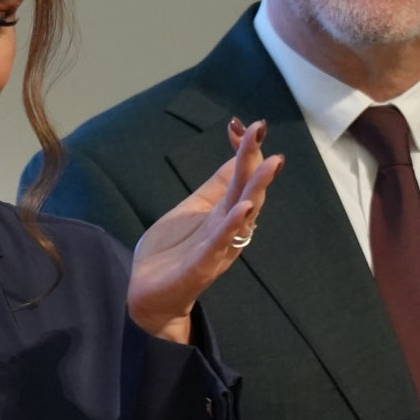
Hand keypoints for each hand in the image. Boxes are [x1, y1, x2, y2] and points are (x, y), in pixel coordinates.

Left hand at [128, 117, 283, 342]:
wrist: (150, 295)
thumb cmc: (172, 252)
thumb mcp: (193, 209)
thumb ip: (216, 185)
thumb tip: (237, 153)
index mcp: (223, 213)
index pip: (239, 177)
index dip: (243, 150)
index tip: (245, 124)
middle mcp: (227, 229)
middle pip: (246, 190)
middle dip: (255, 160)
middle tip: (262, 129)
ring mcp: (216, 248)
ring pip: (242, 215)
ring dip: (255, 189)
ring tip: (270, 163)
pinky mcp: (201, 268)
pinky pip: (219, 245)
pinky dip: (232, 227)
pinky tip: (242, 209)